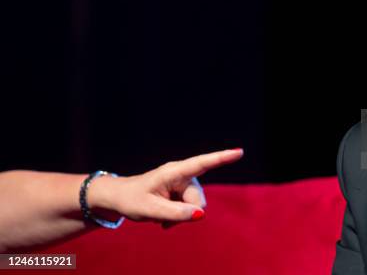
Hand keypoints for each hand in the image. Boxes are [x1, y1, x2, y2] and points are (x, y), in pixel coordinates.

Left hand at [87, 148, 242, 224]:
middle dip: (187, 214)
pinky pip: (192, 209)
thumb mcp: (150, 211)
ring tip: (162, 218)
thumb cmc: (132, 200)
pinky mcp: (184, 191)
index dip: (222, 158)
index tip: (239, 151)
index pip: (202, 163)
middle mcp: (183, 174)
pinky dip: (181, 217)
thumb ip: (176, 213)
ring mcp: (184, 183)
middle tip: (164, 220)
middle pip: (199, 199)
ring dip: (182, 217)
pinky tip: (166, 219)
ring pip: (196, 207)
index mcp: (174, 172)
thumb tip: (202, 214)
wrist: (120, 198)